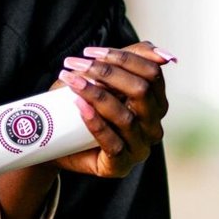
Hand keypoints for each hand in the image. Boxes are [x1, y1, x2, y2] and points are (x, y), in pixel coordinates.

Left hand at [53, 42, 170, 179]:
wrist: (57, 144)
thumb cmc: (81, 106)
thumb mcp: (103, 79)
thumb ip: (129, 61)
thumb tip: (162, 53)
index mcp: (156, 103)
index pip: (151, 73)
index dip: (123, 58)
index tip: (89, 52)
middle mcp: (153, 126)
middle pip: (141, 91)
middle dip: (108, 73)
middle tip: (76, 65)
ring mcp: (139, 148)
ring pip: (126, 117)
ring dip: (97, 94)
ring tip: (72, 81)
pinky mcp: (120, 166)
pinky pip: (113, 144)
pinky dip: (96, 123)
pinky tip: (80, 106)